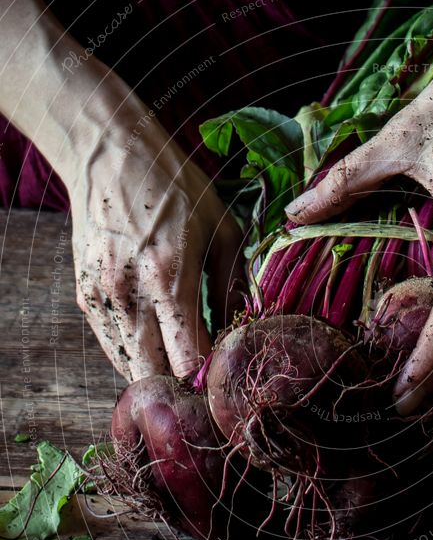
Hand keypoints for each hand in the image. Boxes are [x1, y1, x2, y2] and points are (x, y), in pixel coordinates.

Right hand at [63, 102, 244, 380]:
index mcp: (170, 279)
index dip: (208, 373)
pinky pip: (110, 345)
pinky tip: (154, 343)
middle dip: (179, 386)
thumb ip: (232, 282)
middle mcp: (130, 295)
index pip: (187, 358)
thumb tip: (240, 324)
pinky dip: (133, 353)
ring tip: (180, 364)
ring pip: (127, 366)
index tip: (224, 370)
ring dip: (155, 372)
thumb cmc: (174, 186)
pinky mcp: (84, 294)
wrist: (107, 152)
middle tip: (202, 379)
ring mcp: (101, 297)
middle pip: (151, 375)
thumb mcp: (221, 226)